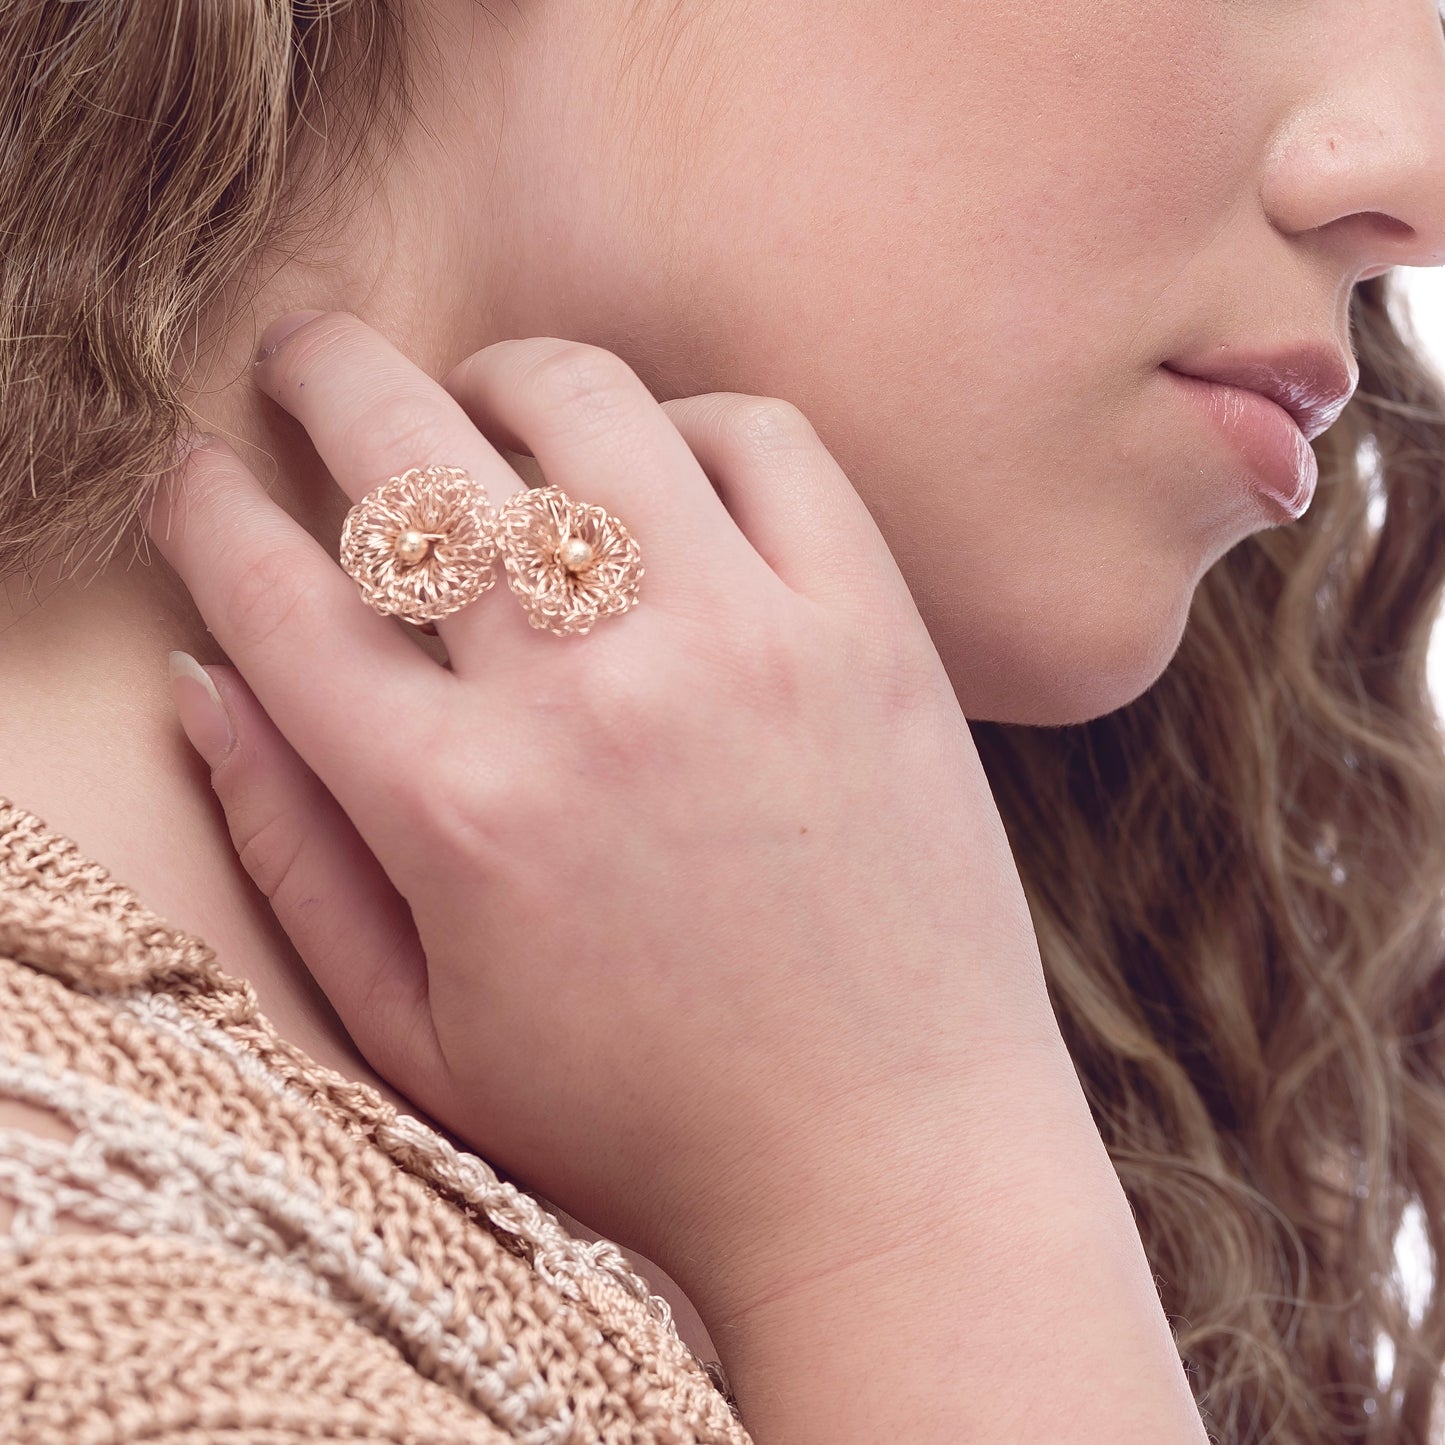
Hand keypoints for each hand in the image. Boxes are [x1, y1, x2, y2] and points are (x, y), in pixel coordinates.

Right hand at [146, 312, 1059, 1305]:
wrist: (889, 1163)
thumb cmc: (646, 1123)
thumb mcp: (425, 1036)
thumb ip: (293, 856)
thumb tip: (201, 684)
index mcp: (456, 810)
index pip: (276, 598)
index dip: (202, 508)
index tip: (186, 472)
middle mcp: (590, 698)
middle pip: (408, 455)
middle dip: (322, 373)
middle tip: (305, 362)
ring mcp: (743, 646)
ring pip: (584, 407)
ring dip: (502, 378)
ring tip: (484, 403)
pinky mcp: (868, 632)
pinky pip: (767, 443)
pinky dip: (692, 425)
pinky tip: (665, 476)